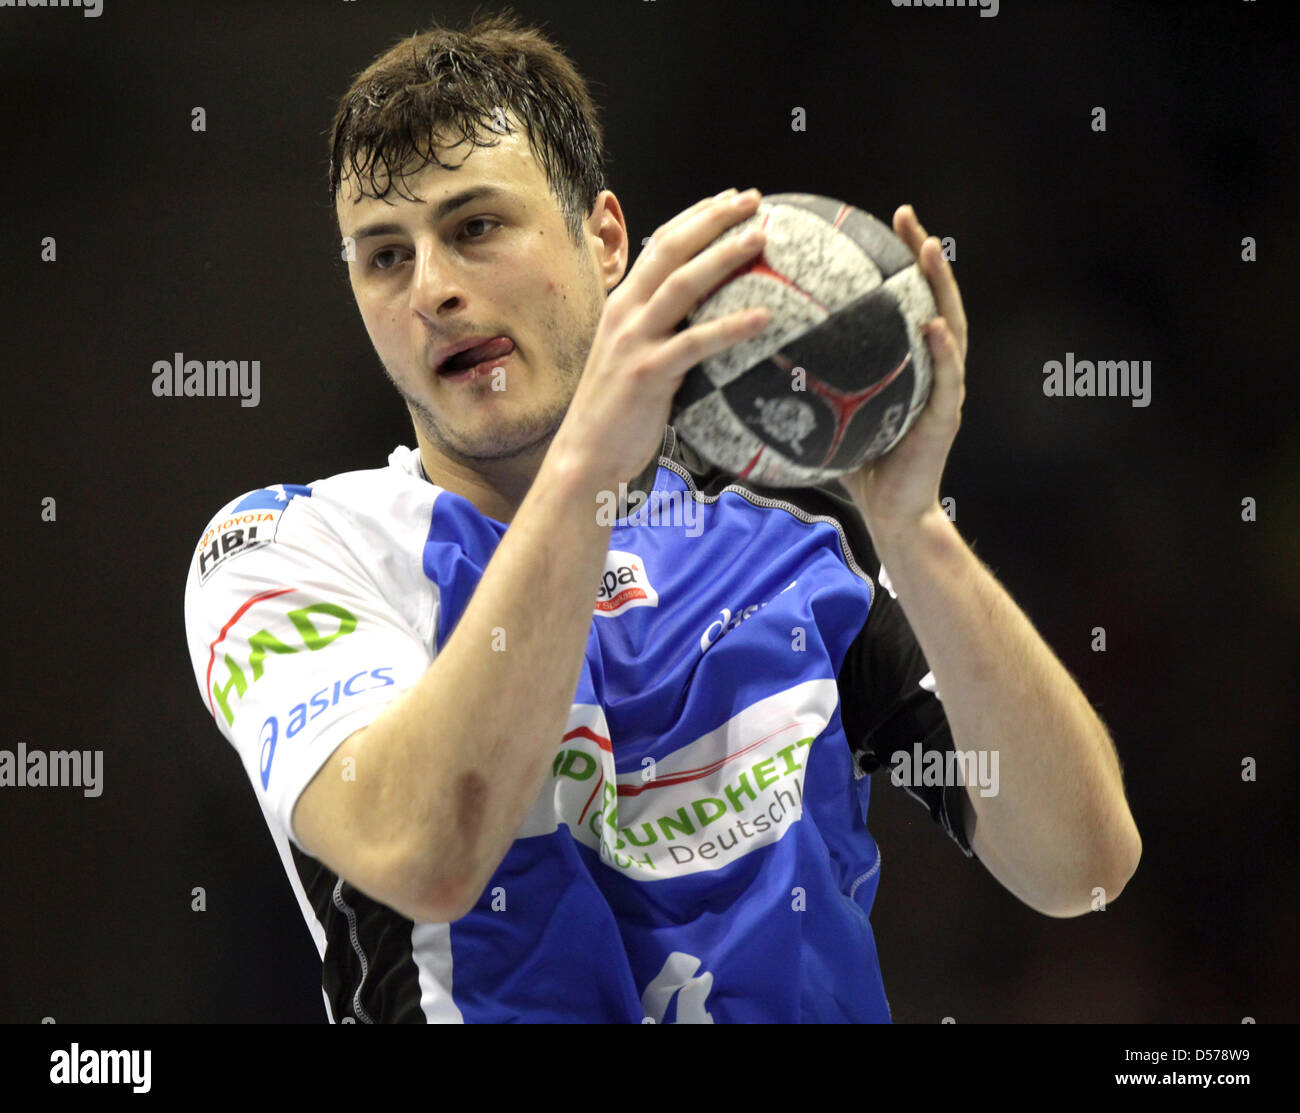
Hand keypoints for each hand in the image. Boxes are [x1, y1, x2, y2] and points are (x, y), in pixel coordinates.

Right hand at [551, 188, 771, 491]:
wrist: (585, 456)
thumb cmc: (618, 412)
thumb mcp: (635, 357)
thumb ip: (662, 331)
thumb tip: (707, 319)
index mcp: (623, 304)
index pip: (659, 244)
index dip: (696, 216)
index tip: (730, 198)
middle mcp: (625, 313)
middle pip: (672, 250)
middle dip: (714, 218)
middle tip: (754, 200)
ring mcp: (634, 341)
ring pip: (682, 284)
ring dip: (724, 256)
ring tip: (761, 239)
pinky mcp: (648, 373)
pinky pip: (696, 343)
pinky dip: (732, 326)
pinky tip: (765, 317)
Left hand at [836, 205, 968, 543]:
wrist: (890, 514)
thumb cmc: (855, 464)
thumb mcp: (824, 413)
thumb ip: (803, 379)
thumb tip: (747, 349)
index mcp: (903, 360)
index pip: (898, 298)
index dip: (889, 259)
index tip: (869, 219)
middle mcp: (930, 364)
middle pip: (932, 296)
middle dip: (923, 252)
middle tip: (905, 214)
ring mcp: (944, 387)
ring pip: (952, 324)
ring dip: (942, 286)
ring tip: (928, 250)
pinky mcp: (947, 416)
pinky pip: (947, 377)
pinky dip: (944, 349)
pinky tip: (932, 324)